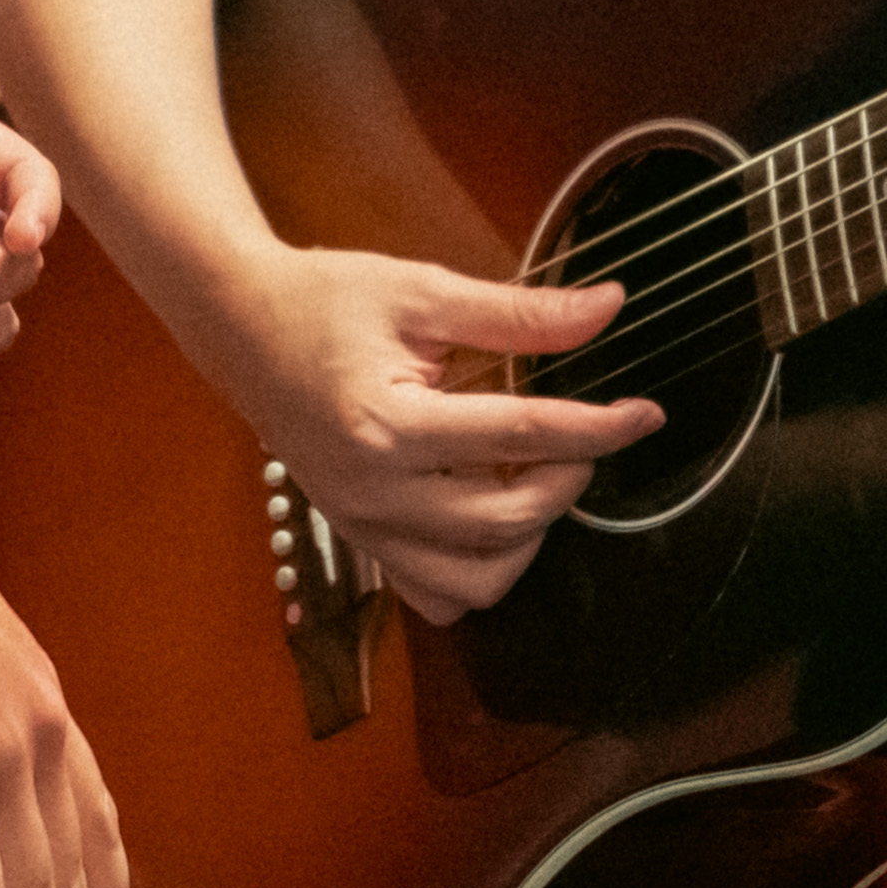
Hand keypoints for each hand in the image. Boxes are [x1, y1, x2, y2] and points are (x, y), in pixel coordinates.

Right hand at [220, 246, 659, 624]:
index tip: (647, 414)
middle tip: (583, 437)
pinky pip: (435, 596)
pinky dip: (478, 568)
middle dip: (567, 481)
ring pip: (475, 582)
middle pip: (507, 521)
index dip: (599, 428)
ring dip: (526, 538)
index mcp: (390, 425)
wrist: (239, 325)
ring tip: (531, 477)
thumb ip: (520, 312)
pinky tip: (487, 508)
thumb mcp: (425, 292)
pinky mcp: (360, 539)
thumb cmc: (327, 300)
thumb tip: (608, 309)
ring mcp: (364, 526)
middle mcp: (376, 492)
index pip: (523, 437)